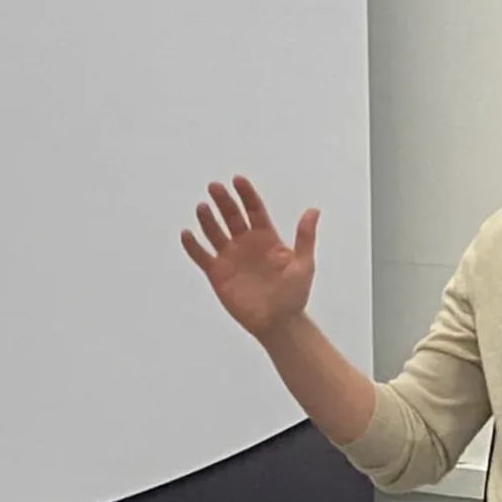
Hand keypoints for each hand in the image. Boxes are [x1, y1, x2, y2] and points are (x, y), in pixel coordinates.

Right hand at [180, 176, 319, 339]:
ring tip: (203, 207)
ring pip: (215, 232)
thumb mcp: (303, 264)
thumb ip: (305, 237)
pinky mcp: (217, 273)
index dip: (246, 195)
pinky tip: (187, 234)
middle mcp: (246, 243)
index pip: (254, 210)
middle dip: (224, 201)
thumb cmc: (294, 294)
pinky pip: (201, 256)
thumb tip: (313, 210)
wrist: (278, 322)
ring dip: (208, 220)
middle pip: (232, 217)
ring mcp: (230, 257)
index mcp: (267, 238)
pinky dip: (193, 246)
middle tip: (215, 187)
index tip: (238, 180)